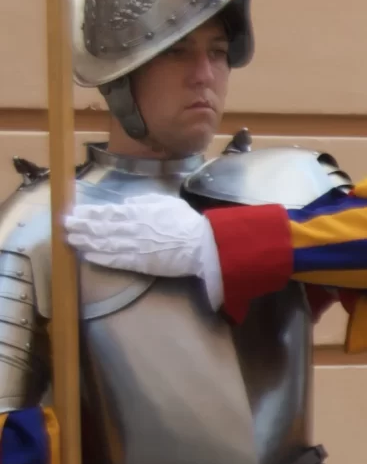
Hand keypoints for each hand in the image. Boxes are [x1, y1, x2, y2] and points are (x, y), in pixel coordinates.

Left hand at [64, 196, 222, 307]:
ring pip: (103, 243)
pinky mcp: (140, 263)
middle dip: (81, 226)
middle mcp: (131, 228)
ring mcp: (134, 246)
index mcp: (138, 212)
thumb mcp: (168, 202)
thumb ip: (145, 201)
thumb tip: (128, 203)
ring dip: (85, 241)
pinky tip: (88, 256)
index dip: (89, 212)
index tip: (76, 211)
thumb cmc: (188, 222)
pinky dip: (100, 257)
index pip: (107, 212)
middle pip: (100, 227)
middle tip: (66, 226)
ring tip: (71, 240)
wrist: (203, 246)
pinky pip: (115, 260)